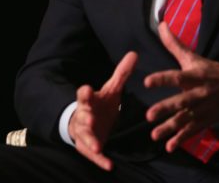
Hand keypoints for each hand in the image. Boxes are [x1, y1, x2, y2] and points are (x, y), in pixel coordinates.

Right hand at [68, 51, 137, 170]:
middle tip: (90, 119)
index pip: (83, 94)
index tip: (87, 90)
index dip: (84, 93)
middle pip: (83, 116)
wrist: (84, 125)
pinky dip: (100, 160)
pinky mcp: (88, 147)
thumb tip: (135, 54)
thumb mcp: (110, 90)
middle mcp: (84, 116)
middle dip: (86, 117)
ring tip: (97, 145)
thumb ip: (121, 74)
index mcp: (89, 101)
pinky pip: (93, 154)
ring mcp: (84, 133)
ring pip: (85, 136)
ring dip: (90, 140)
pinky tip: (110, 165)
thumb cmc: (99, 105)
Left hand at [144, 22, 218, 152]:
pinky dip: (182, 139)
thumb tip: (161, 24)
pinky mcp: (207, 120)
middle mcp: (199, 93)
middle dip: (165, 109)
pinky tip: (169, 147)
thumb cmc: (210, 69)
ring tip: (154, 135)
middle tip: (148, 115)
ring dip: (170, 128)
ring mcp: (204, 109)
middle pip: (181, 102)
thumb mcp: (193, 57)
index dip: (162, 79)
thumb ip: (174, 44)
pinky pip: (193, 131)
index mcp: (195, 76)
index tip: (147, 81)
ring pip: (185, 120)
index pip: (177, 76)